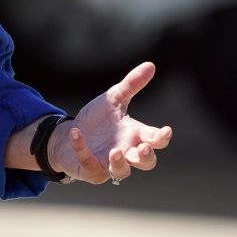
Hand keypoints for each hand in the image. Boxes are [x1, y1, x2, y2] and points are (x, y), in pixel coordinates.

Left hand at [47, 61, 172, 183]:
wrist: (70, 134)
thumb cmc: (98, 120)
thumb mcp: (114, 99)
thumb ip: (131, 84)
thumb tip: (151, 65)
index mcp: (135, 135)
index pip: (155, 140)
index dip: (162, 137)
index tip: (166, 131)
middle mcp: (126, 152)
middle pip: (146, 163)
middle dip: (147, 157)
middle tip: (144, 148)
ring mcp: (109, 163)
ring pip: (121, 172)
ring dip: (119, 163)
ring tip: (115, 151)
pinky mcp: (90, 169)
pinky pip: (88, 163)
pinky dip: (81, 149)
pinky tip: (76, 132)